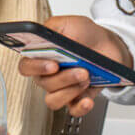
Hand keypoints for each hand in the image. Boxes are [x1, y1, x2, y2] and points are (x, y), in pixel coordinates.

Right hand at [15, 15, 131, 114]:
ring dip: (70, 91)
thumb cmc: (85, 34)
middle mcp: (48, 75)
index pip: (26, 67)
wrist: (108, 45)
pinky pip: (72, 110)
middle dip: (63, 78)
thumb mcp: (68, 23)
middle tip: (81, 70)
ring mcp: (62, 88)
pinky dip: (80, 107)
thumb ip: (53, 27)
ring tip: (86, 78)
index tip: (53, 65)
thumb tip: (45, 36)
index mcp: (41, 56)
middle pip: (43, 84)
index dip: (35, 68)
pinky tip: (87, 99)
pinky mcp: (77, 98)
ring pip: (53, 100)